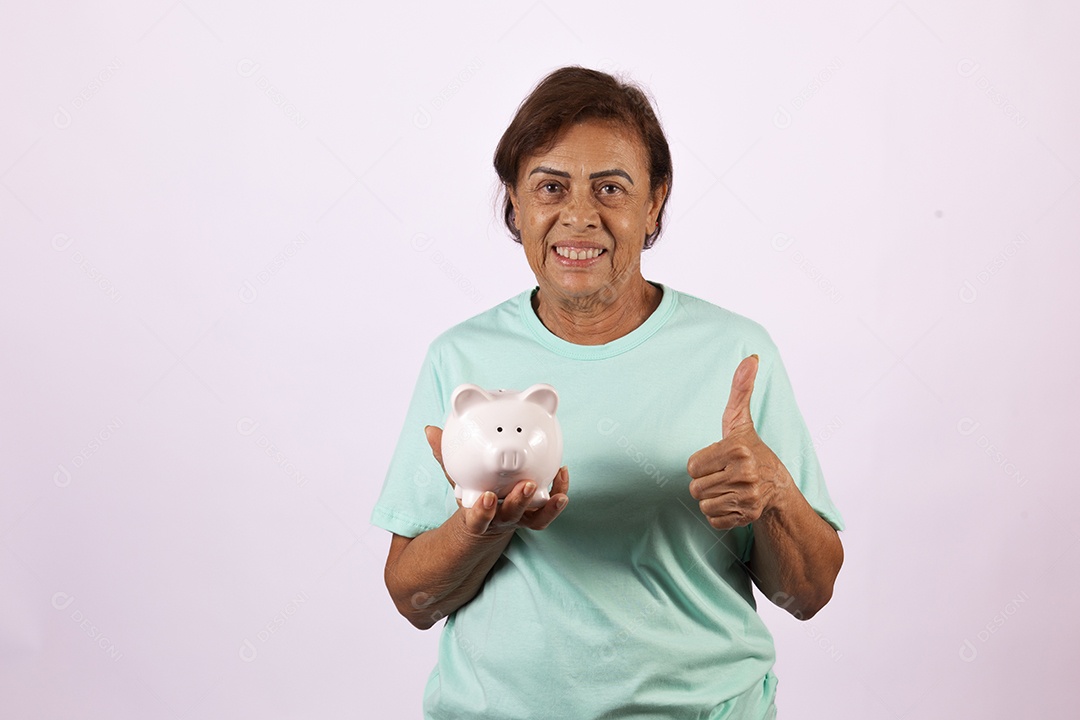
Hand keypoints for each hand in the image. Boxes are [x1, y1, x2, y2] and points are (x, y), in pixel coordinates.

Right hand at [424, 426, 569, 536]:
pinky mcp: (536, 514)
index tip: (488, 498)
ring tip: (559, 492)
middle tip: (526, 485)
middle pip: (511, 516)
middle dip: (518, 502)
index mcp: (478, 516)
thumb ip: (445, 457)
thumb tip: (430, 430)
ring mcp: (521, 518)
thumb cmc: (472, 494)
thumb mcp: (456, 478)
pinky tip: (562, 472)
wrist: (487, 520)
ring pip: (536, 519)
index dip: (482, 512)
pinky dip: (559, 492)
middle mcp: (501, 519)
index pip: (477, 519)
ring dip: (548, 507)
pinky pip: (549, 508)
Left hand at [687, 355, 792, 529]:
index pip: (692, 466)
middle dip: (706, 482)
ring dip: (712, 498)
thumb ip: (740, 390)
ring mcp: (748, 497)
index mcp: (737, 449)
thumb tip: (750, 358)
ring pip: (703, 504)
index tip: (718, 460)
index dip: (701, 464)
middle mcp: (744, 473)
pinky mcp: (748, 516)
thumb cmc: (751, 450)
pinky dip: (720, 514)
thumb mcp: (741, 422)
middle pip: (695, 487)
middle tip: (724, 476)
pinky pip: (713, 519)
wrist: (778, 487)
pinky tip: (734, 502)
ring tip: (729, 488)